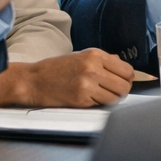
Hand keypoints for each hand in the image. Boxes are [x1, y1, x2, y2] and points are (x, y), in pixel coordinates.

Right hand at [0, 49, 135, 112]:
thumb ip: (103, 61)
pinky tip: (90, 99)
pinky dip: (100, 104)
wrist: (33, 81)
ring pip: (117, 97)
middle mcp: (93, 67)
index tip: (122, 82)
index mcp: (95, 55)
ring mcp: (88, 83)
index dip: (128, 78)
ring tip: (101, 96)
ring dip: (113, 99)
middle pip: (125, 85)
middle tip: (113, 92)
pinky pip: (103, 104)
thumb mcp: (80, 56)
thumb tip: (122, 64)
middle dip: (122, 91)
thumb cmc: (55, 69)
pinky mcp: (81, 99)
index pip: (127, 69)